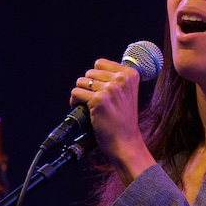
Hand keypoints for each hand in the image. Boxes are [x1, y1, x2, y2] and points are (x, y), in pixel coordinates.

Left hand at [70, 59, 155, 185]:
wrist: (126, 141)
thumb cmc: (124, 120)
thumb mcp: (128, 93)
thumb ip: (116, 79)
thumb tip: (95, 71)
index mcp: (130, 74)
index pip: (100, 63)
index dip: (95, 76)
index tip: (97, 87)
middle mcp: (121, 79)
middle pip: (90, 72)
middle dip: (87, 85)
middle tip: (91, 98)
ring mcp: (110, 89)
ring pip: (81, 82)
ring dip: (80, 93)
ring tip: (85, 103)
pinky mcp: (98, 100)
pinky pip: (76, 92)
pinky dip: (74, 101)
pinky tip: (81, 108)